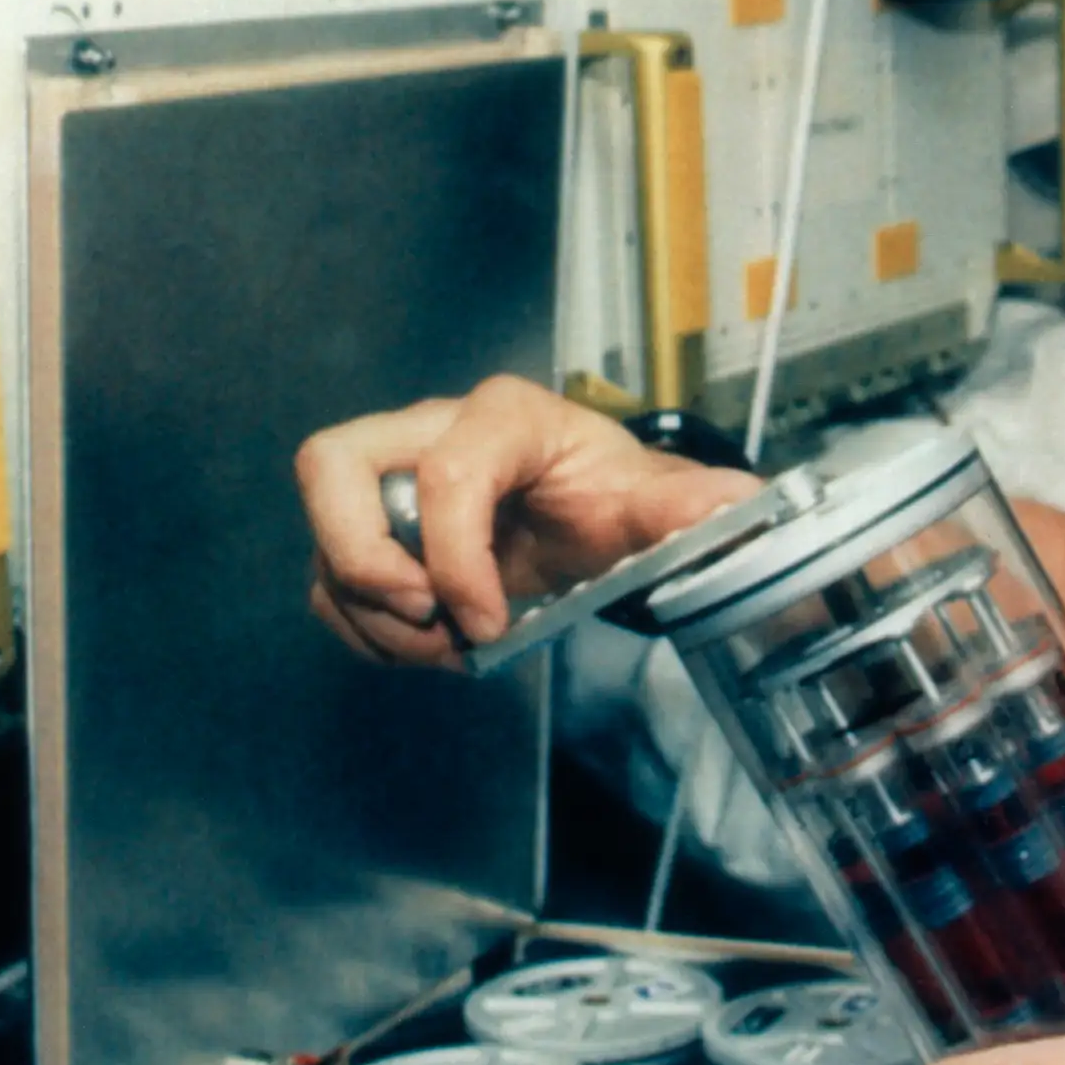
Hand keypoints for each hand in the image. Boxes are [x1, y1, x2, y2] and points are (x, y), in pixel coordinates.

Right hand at [294, 374, 757, 665]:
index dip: (455, 558)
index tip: (491, 626)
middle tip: (427, 616)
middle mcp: (429, 433)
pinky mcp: (372, 532)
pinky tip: (429, 646)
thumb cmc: (617, 499)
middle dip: (362, 556)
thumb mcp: (654, 505)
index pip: (446, 473)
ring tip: (446, 646)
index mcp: (503, 418)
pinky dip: (364, 629)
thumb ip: (686, 508)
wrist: (597, 518)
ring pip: (325, 536)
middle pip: (330, 464)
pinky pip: (328, 581)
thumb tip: (739, 506)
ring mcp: (390, 483)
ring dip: (372, 613)